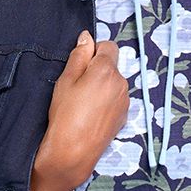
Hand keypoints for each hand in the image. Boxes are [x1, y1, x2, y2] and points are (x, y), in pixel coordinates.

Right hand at [30, 31, 127, 190]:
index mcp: (107, 70)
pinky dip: (106, 103)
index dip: (94, 52)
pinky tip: (91, 115)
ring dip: (102, 87)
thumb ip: (79, 56)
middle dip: (97, 71)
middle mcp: (121, 83)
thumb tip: (86, 38)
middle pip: (112, 66)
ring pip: (114, 84)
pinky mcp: (124, 117)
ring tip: (83, 104)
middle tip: (78, 87)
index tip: (81, 65)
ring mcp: (125, 101)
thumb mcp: (66, 80)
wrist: (73, 152)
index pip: (108, 46)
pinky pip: (116, 101)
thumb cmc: (65, 115)